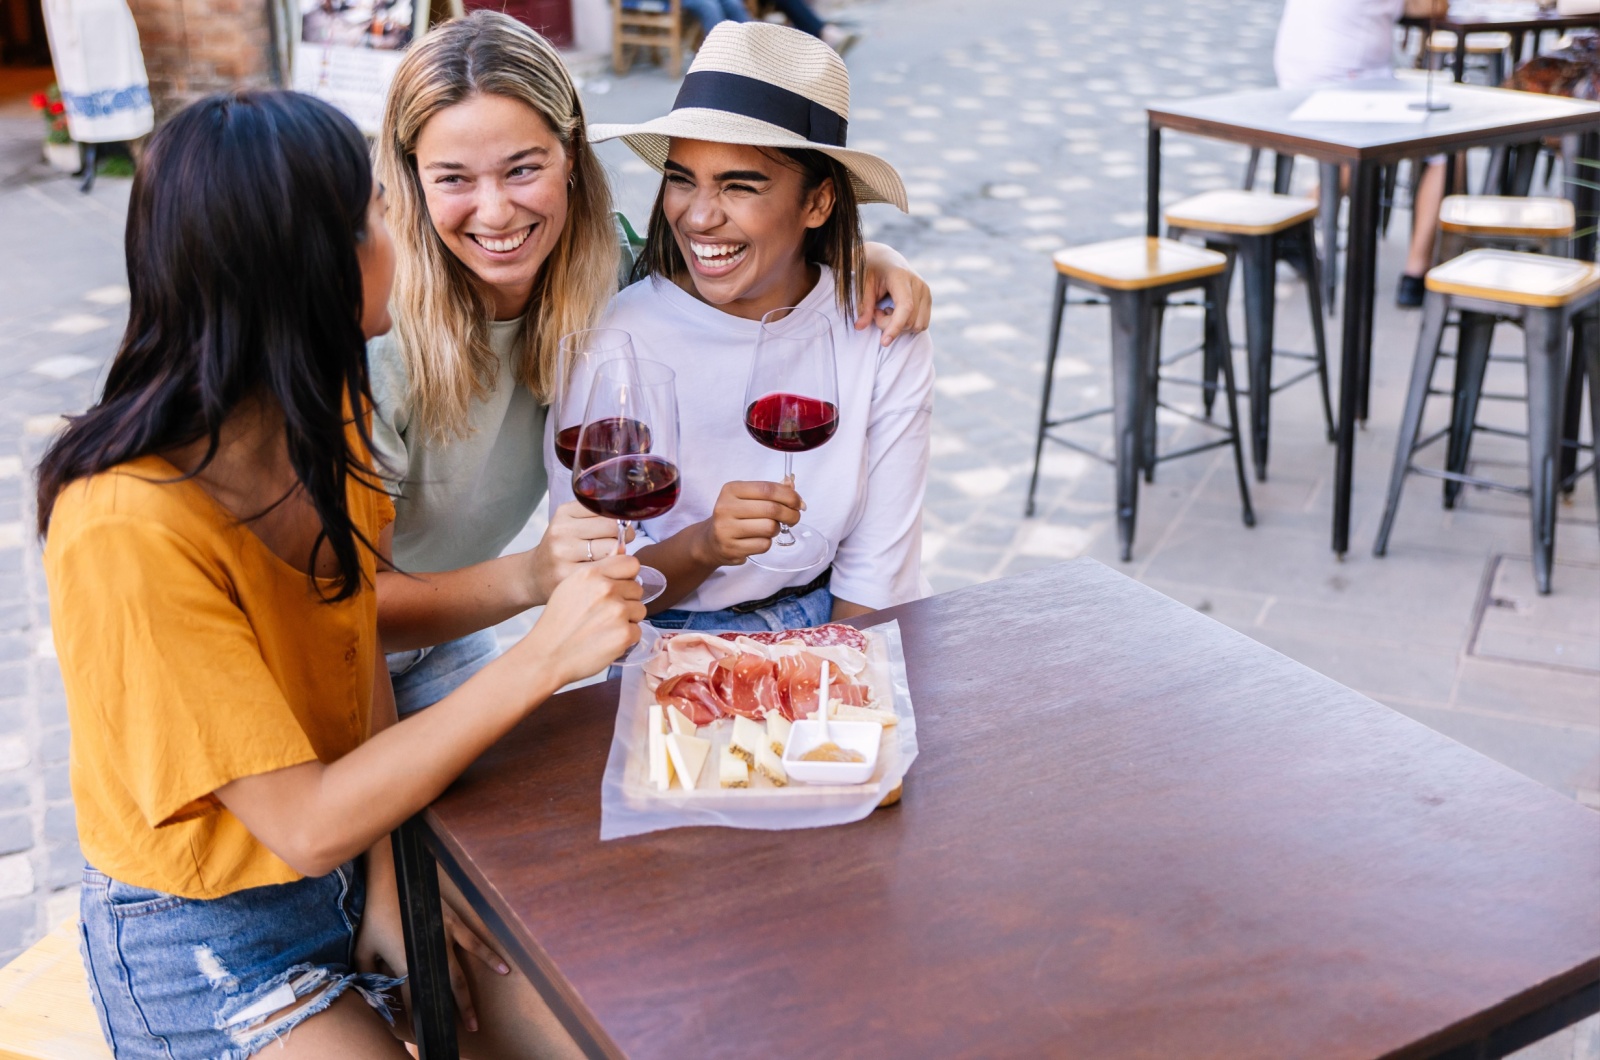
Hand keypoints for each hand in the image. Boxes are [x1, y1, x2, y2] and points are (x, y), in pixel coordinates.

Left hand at [353, 852, 509, 1034]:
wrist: (390, 879)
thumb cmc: (373, 914)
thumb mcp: (363, 948)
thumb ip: (367, 971)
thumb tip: (373, 988)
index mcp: (408, 961)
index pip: (415, 997)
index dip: (418, 1017)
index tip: (422, 1032)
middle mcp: (432, 951)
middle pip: (449, 987)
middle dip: (460, 1010)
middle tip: (471, 1027)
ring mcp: (446, 935)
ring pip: (464, 968)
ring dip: (474, 990)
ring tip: (483, 1008)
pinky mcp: (453, 921)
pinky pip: (473, 941)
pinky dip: (487, 954)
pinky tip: (502, 965)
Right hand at [518, 553, 644, 684]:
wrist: (547, 656)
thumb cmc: (558, 622)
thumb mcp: (570, 586)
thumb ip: (597, 572)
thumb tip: (621, 550)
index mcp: (591, 573)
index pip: (631, 564)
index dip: (627, 577)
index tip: (619, 588)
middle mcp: (606, 589)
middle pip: (637, 589)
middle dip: (626, 600)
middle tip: (605, 614)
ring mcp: (617, 612)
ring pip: (640, 610)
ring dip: (628, 620)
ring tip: (605, 628)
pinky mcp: (624, 634)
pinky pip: (637, 631)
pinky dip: (626, 638)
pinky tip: (606, 640)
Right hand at [527, 502, 633, 603]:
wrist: (534, 575)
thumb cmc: (562, 549)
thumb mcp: (571, 523)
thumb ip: (596, 518)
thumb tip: (628, 524)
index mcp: (565, 513)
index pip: (608, 510)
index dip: (620, 522)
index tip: (619, 531)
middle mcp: (561, 531)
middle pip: (612, 529)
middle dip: (623, 539)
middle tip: (619, 548)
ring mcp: (562, 554)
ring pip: (612, 551)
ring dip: (619, 558)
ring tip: (610, 562)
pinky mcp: (566, 576)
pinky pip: (605, 572)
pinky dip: (612, 574)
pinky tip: (605, 575)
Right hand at [692, 480, 803, 566]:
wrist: (711, 540)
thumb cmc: (735, 515)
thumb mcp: (748, 497)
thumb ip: (771, 492)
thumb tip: (793, 489)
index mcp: (731, 490)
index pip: (768, 489)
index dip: (789, 496)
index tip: (799, 503)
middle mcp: (726, 507)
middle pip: (772, 509)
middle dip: (790, 514)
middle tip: (794, 518)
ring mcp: (726, 529)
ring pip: (769, 528)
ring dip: (777, 529)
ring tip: (771, 528)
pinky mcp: (731, 548)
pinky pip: (763, 545)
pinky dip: (768, 542)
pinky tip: (759, 539)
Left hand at [857, 242, 931, 346]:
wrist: (885, 259)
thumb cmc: (872, 270)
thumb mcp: (863, 285)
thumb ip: (863, 306)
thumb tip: (859, 327)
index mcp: (901, 277)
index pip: (905, 307)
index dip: (895, 326)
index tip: (884, 342)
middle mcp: (919, 284)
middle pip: (910, 321)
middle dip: (889, 325)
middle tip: (875, 313)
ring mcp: (926, 292)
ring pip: (918, 326)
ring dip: (899, 326)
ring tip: (886, 311)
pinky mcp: (928, 299)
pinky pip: (922, 324)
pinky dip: (907, 325)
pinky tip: (896, 312)